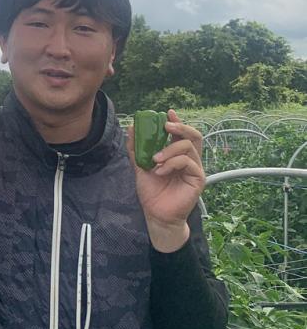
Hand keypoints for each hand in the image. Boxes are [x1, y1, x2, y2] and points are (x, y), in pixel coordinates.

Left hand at [126, 110, 204, 251]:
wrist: (156, 214)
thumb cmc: (152, 192)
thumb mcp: (140, 167)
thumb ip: (136, 149)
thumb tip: (131, 128)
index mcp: (178, 155)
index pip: (182, 134)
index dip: (177, 122)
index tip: (167, 113)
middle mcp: (189, 159)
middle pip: (193, 135)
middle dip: (180, 127)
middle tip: (166, 127)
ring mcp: (195, 169)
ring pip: (188, 147)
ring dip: (169, 150)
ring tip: (155, 160)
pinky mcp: (198, 179)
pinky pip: (188, 163)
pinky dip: (172, 164)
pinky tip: (160, 172)